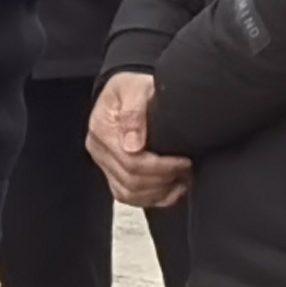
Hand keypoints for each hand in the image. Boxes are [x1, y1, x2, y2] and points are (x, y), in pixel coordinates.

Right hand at [88, 68, 190, 208]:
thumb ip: (134, 113)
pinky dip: (151, 198)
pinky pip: (128, 196)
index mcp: (101, 129)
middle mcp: (98, 149)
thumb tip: (133, 144)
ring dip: (159, 192)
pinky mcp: (112, 172)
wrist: (127, 91)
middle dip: (164, 179)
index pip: (131, 162)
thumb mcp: (135, 89)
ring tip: (181, 179)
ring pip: (129, 194)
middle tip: (187, 169)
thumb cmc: (132, 88)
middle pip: (131, 181)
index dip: (162, 167)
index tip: (184, 161)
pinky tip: (170, 189)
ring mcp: (104, 163)